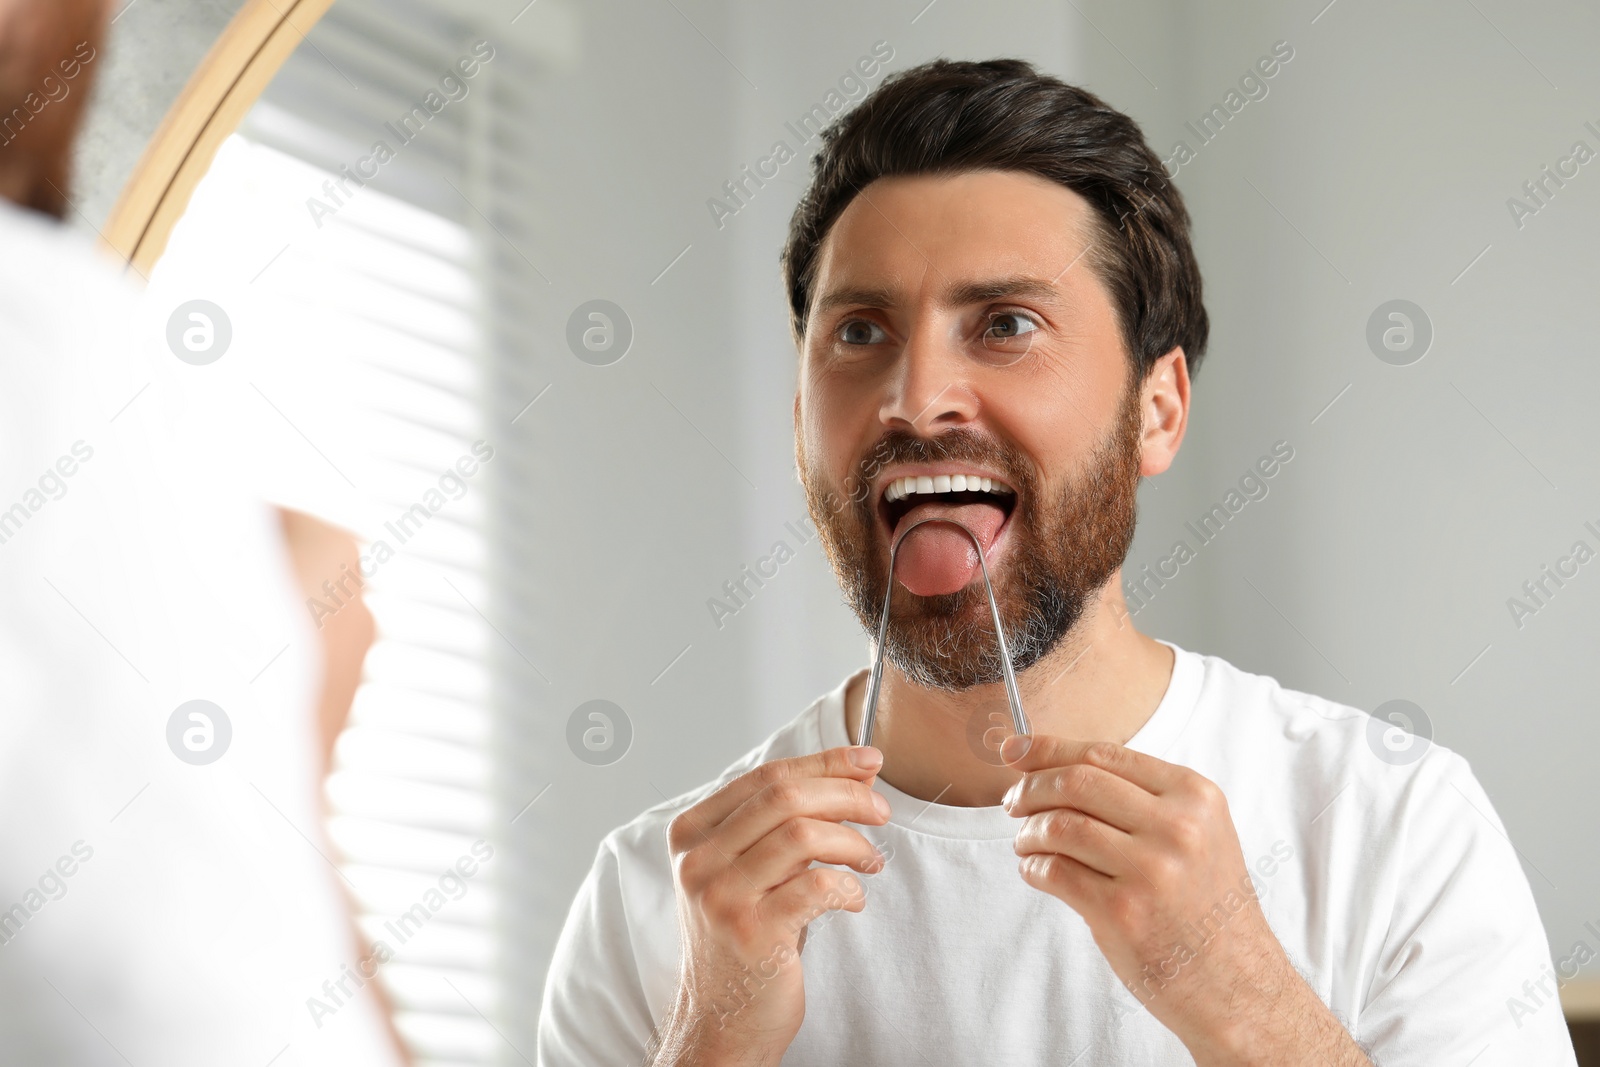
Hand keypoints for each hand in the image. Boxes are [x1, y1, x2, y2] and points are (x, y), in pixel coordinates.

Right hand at [650, 746, 889, 1063]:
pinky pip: (817, 886)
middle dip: (846, 795)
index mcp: (693, 833)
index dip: (825, 763)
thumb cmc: (746, 937)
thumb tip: (858, 769)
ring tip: (871, 861)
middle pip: (785, 797)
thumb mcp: (755, 869)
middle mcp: (699, 860)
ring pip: (803, 835)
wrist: (721, 1018)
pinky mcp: (752, 932)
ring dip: (853, 843)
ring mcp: (722, 896)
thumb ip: (791, 819)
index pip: (766, 776)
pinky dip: (848, 886)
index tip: (868, 761)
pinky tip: (853, 899)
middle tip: (881, 811)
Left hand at [1000, 735, 1311, 1060]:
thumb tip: (1045, 762)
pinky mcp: (1122, 912)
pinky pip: (1053, 871)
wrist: (1237, 984)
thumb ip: (1134, 797)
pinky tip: (1036, 872)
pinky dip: (1032, 867)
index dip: (1049, 749)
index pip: (1104, 754)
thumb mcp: (1196, 833)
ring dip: (1028, 832)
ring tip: (1027, 843)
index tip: (1016, 750)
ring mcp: (1150, 870)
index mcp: (1195, 796)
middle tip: (1013, 801)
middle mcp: (1177, 827)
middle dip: (1031, 787)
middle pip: (1076, 782)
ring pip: (1059, 825)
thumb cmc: (1204, 906)